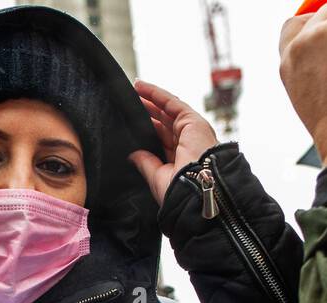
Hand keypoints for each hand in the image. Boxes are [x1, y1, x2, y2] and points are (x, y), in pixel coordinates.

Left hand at [128, 80, 220, 206]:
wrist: (198, 190)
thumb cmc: (180, 191)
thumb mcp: (157, 176)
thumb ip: (146, 163)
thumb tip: (133, 155)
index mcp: (179, 158)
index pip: (160, 138)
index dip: (146, 128)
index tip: (131, 123)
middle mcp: (186, 143)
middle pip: (163, 122)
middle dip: (146, 111)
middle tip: (128, 104)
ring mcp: (191, 130)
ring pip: (167, 110)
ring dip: (150, 99)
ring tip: (132, 91)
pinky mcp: (192, 121)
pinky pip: (172, 102)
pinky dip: (156, 93)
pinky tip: (141, 87)